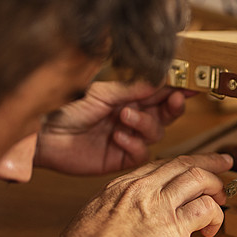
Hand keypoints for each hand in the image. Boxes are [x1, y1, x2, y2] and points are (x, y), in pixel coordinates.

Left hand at [35, 81, 188, 174]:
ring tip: (124, 116)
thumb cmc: (66, 108)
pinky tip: (118, 136)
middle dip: (172, 106)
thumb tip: (163, 79)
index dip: (178, 87)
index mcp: (128, 97)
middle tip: (174, 98)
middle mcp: (132, 116)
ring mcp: (128, 137)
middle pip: (166, 113)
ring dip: (145, 123)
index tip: (193, 83)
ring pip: (157, 132)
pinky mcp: (121, 158)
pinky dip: (134, 143)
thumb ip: (133, 89)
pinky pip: (141, 153)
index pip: (161, 91)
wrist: (44, 135)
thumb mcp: (102, 93)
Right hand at [47, 153, 232, 236]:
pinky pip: (206, 209)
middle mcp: (142, 188)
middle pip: (183, 163)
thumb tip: (115, 227)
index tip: (191, 165)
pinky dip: (216, 216)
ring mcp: (160, 204)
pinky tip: (212, 230)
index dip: (180, 164)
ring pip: (199, 179)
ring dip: (216, 187)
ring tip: (222, 199)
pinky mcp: (175, 225)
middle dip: (208, 162)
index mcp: (121, 186)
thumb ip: (110, 216)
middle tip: (224, 164)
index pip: (159, 166)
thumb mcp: (91, 221)